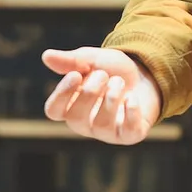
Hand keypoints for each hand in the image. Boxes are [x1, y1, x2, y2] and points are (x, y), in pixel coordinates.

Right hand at [41, 47, 162, 144]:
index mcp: (70, 106)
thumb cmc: (112, 71)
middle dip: (90, 91)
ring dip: (112, 97)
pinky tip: (132, 97)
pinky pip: (128, 132)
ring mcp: (107, 132)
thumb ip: (71, 60)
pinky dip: (131, 110)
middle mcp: (85, 123)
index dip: (61, 95)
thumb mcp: (93, 60)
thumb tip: (46, 56)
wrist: (145, 75)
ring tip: (119, 82)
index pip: (53, 111)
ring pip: (101, 125)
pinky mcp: (129, 135)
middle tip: (103, 75)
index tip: (76, 75)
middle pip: (76, 118)